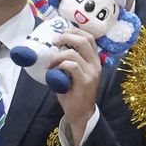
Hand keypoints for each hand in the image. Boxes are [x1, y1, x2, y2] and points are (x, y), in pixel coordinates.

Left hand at [49, 29, 101, 145]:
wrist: (81, 114)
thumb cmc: (74, 94)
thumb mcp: (73, 74)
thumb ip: (69, 61)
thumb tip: (55, 48)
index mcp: (94, 60)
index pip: (89, 37)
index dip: (76, 31)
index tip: (62, 32)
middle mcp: (95, 64)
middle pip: (84, 40)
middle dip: (66, 37)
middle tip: (54, 41)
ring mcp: (91, 72)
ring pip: (73, 53)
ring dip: (57, 56)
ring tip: (50, 64)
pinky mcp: (84, 81)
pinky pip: (71, 66)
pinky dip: (59, 65)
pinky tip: (53, 72)